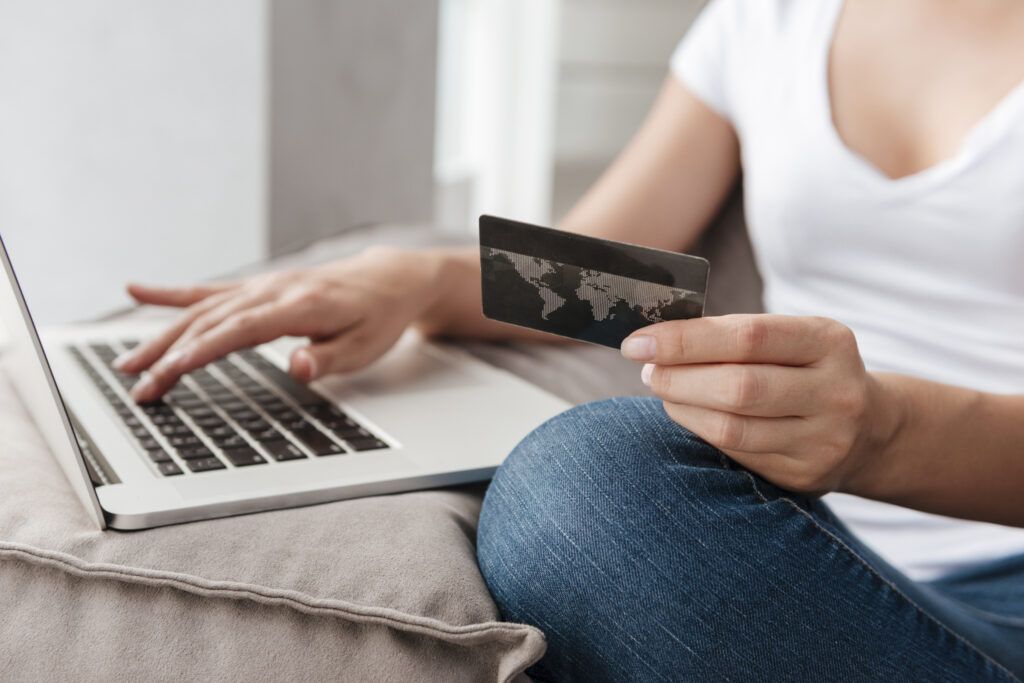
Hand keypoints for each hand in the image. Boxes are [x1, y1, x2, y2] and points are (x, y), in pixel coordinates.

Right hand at [115, 246, 446, 401]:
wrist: (389, 279)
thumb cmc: (378, 317)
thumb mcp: (367, 346)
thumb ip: (329, 359)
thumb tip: (297, 369)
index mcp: (300, 306)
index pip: (240, 331)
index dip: (201, 351)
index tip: (168, 372)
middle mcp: (274, 290)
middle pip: (211, 322)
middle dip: (169, 352)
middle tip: (134, 382)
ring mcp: (263, 286)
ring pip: (202, 308)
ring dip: (162, 334)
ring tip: (127, 362)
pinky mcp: (259, 287)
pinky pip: (210, 291)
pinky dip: (173, 293)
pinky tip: (137, 291)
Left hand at [620, 314, 897, 494]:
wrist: (871, 429)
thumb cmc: (807, 370)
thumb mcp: (791, 338)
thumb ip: (734, 335)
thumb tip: (657, 338)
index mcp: (828, 341)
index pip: (747, 336)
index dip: (685, 340)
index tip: (639, 341)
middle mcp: (835, 391)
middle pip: (739, 387)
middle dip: (678, 377)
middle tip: (646, 369)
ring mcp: (824, 439)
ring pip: (732, 428)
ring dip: (681, 407)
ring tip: (661, 389)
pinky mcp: (805, 475)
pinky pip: (736, 454)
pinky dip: (699, 431)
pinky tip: (686, 414)